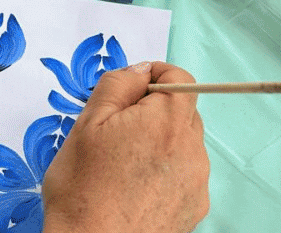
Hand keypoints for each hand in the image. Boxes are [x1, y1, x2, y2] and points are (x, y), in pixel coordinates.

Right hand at [42, 61, 209, 232]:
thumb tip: (141, 70)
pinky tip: (134, 184)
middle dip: (154, 108)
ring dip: (159, 139)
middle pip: (182, 111)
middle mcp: (192, 151)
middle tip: (116, 125)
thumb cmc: (83, 186)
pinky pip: (184, 172)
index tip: (130, 87)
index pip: (181, 79)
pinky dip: (164, 168)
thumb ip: (118, 85)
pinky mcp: (195, 210)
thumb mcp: (88, 122)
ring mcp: (197, 184)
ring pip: (183, 142)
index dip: (156, 74)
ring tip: (121, 160)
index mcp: (167, 123)